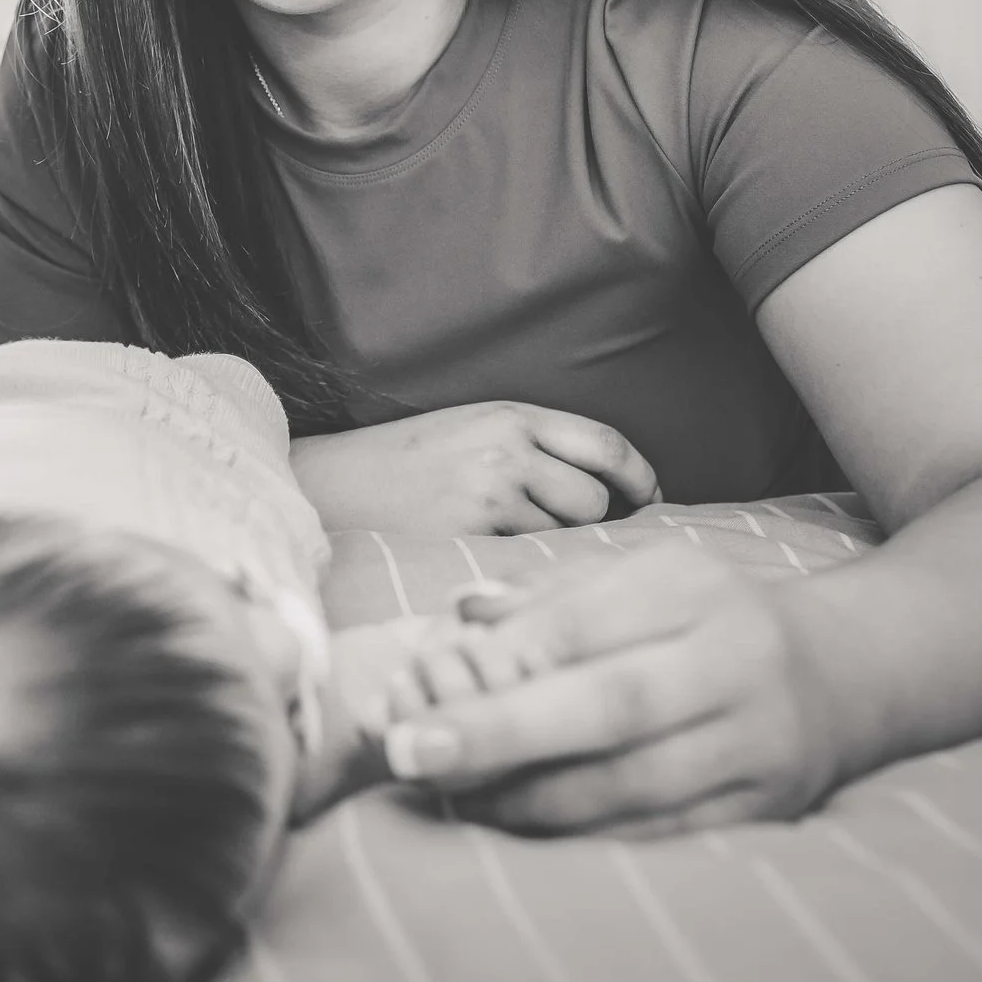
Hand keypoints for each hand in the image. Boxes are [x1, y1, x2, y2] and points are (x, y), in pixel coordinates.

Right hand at [291, 401, 657, 538]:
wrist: (331, 484)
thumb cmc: (404, 464)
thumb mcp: (471, 430)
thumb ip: (531, 447)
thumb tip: (604, 490)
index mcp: (511, 415)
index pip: (607, 444)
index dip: (641, 478)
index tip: (650, 501)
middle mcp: (506, 449)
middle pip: (594, 499)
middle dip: (592, 524)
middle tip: (571, 538)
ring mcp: (488, 494)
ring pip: (565, 534)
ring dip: (555, 547)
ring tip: (516, 544)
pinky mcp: (469, 535)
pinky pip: (528, 560)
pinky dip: (522, 565)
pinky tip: (492, 559)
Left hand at [383, 546, 843, 836]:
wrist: (845, 675)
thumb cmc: (709, 617)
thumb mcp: (643, 576)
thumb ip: (552, 594)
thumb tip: (463, 611)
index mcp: (696, 591)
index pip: (589, 621)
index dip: (506, 654)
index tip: (422, 678)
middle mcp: (736, 665)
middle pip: (612, 705)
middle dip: (503, 731)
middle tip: (412, 749)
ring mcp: (757, 745)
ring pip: (633, 783)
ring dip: (530, 798)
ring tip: (451, 793)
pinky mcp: (763, 810)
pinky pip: (661, 833)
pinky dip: (583, 835)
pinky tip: (518, 825)